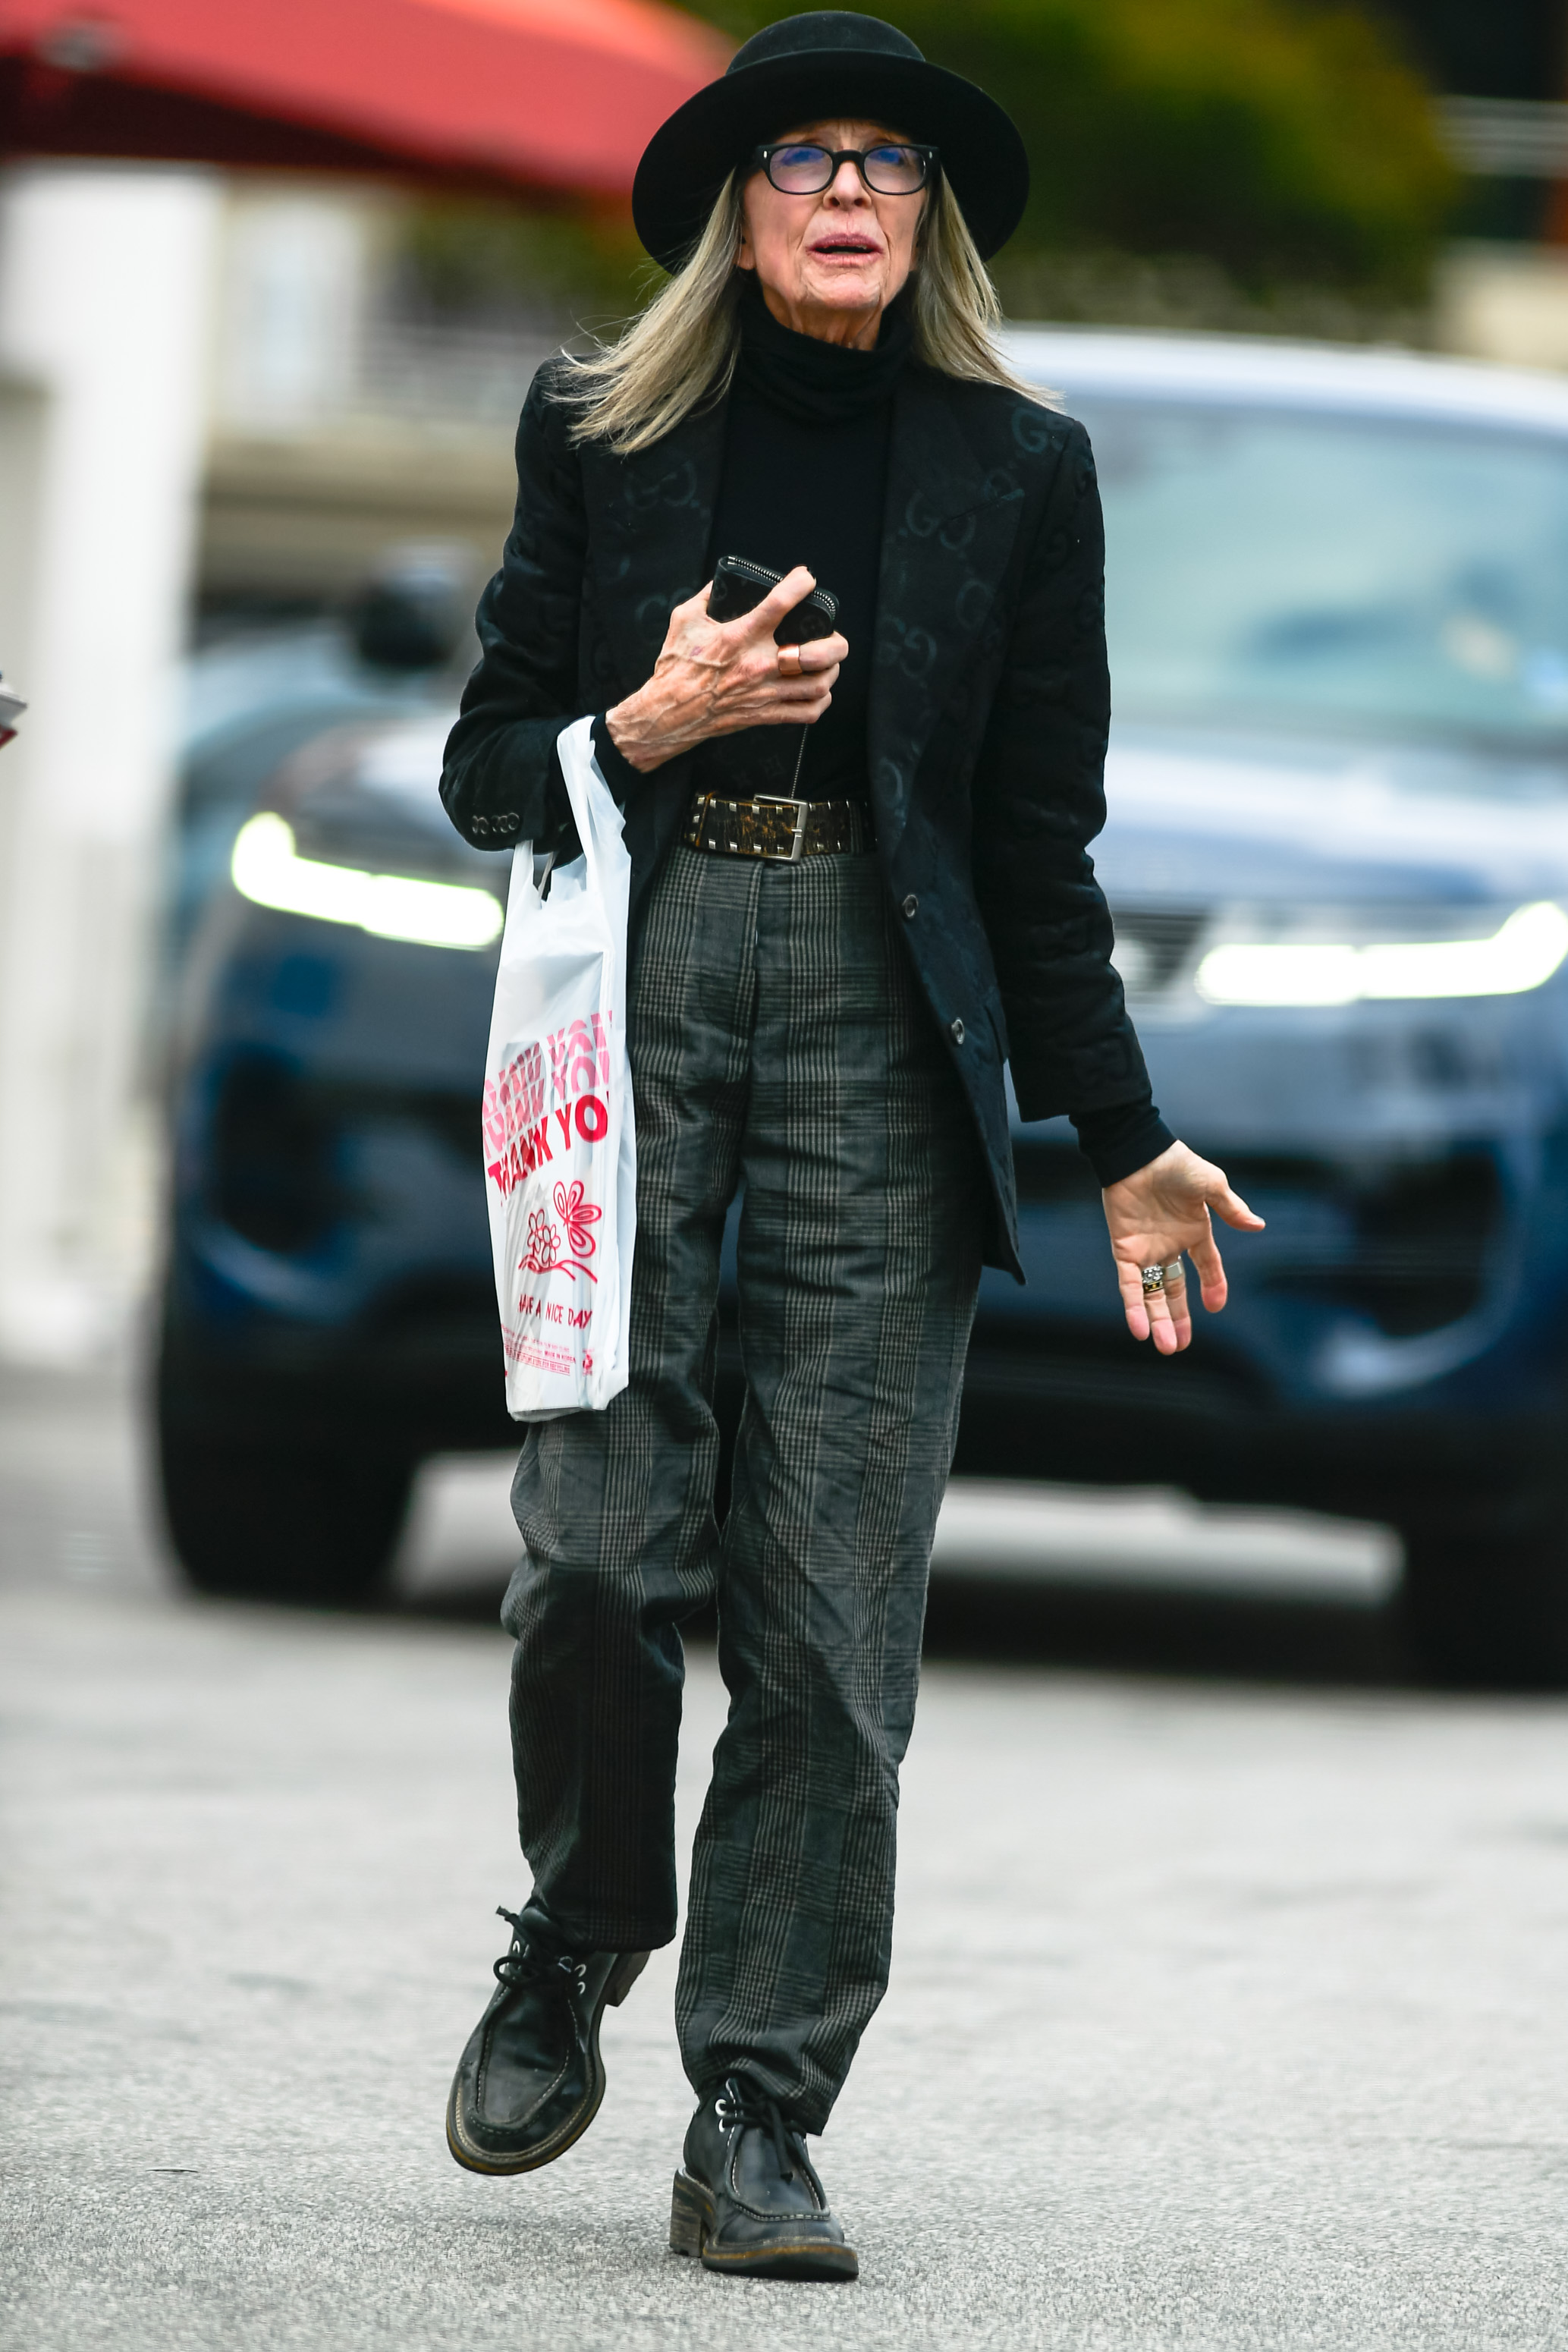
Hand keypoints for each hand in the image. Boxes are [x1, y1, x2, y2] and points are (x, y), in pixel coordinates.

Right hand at [604, 565, 846, 772]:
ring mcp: (764, 692)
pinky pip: (806, 713)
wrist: (668, 713)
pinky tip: (819, 692)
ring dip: (832, 672)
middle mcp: (757, 665)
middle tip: (834, 635)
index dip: (800, 585)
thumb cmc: (675, 667)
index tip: (806, 578)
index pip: (779, 604)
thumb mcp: (685, 620)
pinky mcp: (764, 714)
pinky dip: (821, 702)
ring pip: (818, 685)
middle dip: (836, 642)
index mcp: (738, 637)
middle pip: (816, 653)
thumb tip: (723, 581)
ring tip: (830, 663)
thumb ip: (707, 596)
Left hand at [1102, 1141, 1264, 1355]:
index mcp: (1194, 1231)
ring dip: (1158, 1320)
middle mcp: (1169, 1245)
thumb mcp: (1211, 1185)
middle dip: (1177, 1318)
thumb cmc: (1176, 1164)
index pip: (1206, 1266)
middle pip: (1174, 1290)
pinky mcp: (1123, 1248)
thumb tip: (1259, 1225)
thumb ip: (1231, 1209)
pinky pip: (1129, 1284)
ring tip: (1166, 1347)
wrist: (1139, 1153)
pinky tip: (1140, 1329)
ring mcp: (1145, 1249)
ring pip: (1152, 1293)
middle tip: (1180, 1346)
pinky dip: (1133, 1306)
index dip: (1213, 1287)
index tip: (1217, 1308)